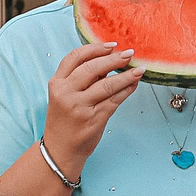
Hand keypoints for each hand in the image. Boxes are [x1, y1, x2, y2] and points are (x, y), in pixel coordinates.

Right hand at [43, 41, 143, 172]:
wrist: (60, 150)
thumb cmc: (64, 120)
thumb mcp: (64, 95)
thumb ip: (82, 79)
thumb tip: (109, 62)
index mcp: (56, 83)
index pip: (75, 57)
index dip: (94, 48)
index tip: (111, 45)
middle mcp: (66, 93)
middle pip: (92, 68)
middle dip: (113, 59)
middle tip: (129, 54)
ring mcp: (79, 106)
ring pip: (107, 84)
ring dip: (126, 75)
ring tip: (138, 69)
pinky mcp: (94, 119)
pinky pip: (114, 100)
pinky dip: (126, 90)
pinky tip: (134, 84)